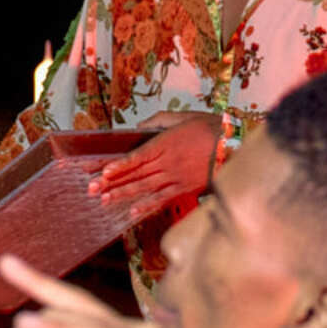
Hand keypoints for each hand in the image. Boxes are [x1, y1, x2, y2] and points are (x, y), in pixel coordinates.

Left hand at [88, 112, 221, 207]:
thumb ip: (157, 121)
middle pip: (135, 174)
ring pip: (145, 187)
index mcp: (164, 144)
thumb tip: (138, 126)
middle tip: (92, 189)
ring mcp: (175, 177)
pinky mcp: (184, 187)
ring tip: (105, 200)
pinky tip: (133, 210)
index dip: (118, 165)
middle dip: (111, 182)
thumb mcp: (180, 117)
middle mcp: (167, 162)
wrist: (234, 144)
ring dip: (123, 194)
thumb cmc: (208, 127)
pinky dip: (148, 205)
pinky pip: (163, 198)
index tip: (101, 172)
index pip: (135, 157)